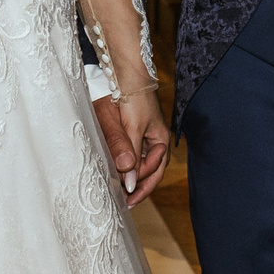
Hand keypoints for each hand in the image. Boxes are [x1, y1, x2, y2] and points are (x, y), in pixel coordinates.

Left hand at [90, 89, 171, 207]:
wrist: (122, 70)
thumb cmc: (129, 95)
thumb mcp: (128, 126)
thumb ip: (128, 153)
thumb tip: (129, 182)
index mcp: (160, 140)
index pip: (154, 171)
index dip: (141, 185)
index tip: (126, 196)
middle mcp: (154, 139)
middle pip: (149, 170)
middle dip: (138, 186)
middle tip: (123, 202)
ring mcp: (142, 135)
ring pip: (139, 163)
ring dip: (130, 176)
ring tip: (117, 191)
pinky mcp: (130, 130)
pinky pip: (131, 153)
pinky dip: (124, 164)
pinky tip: (114, 171)